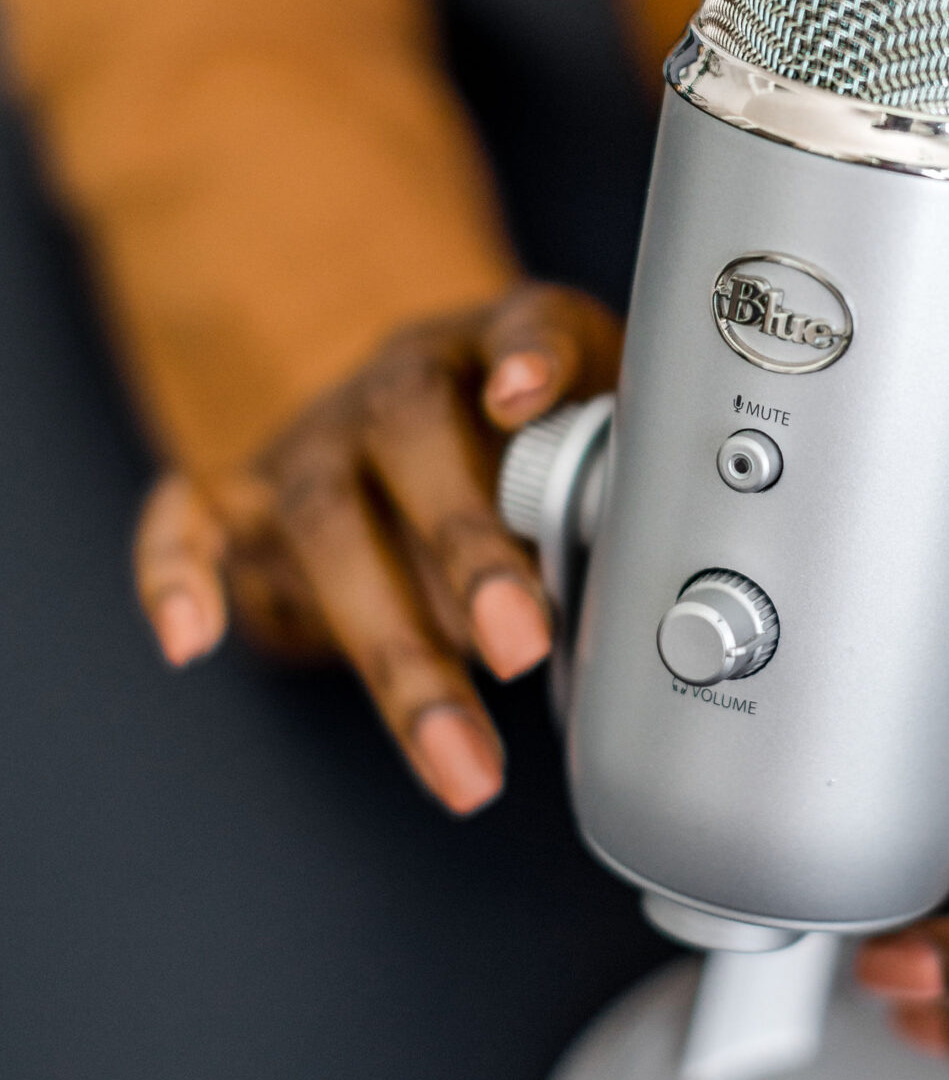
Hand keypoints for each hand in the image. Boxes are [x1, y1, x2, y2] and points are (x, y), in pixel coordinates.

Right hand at [133, 283, 620, 814]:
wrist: (421, 422)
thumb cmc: (526, 445)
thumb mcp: (599, 436)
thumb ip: (622, 483)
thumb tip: (643, 580)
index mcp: (496, 348)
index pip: (525, 325)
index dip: (531, 355)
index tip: (524, 390)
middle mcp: (393, 384)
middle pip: (413, 442)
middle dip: (469, 552)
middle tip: (524, 644)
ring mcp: (314, 440)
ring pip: (328, 522)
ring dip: (393, 645)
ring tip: (460, 753)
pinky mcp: (247, 500)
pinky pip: (189, 522)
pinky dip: (174, 572)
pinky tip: (192, 639)